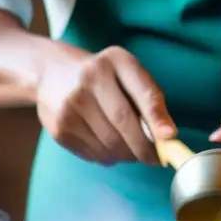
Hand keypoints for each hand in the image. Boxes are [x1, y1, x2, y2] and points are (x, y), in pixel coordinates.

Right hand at [36, 43, 176, 165]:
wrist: (51, 73)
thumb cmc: (102, 76)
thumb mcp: (128, 74)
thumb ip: (151, 99)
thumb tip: (168, 135)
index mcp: (113, 62)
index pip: (140, 93)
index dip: (156, 117)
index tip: (169, 137)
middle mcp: (88, 80)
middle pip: (124, 126)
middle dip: (144, 149)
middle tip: (154, 157)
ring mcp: (70, 106)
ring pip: (110, 146)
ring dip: (127, 155)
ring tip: (129, 148)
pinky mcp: (60, 129)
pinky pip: (95, 155)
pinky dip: (109, 157)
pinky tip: (107, 145)